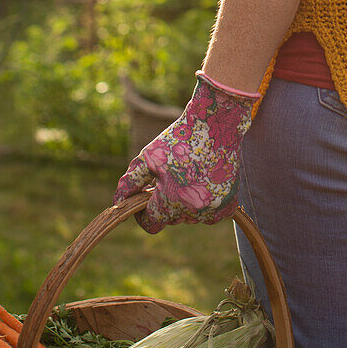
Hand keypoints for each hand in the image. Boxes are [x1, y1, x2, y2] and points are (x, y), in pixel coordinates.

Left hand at [111, 74, 256, 233]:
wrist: (216, 124)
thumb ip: (130, 183)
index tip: (146, 198)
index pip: (151, 223)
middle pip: (172, 219)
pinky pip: (210, 213)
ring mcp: (213, 209)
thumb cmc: (178, 139)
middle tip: (169, 179)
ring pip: (191, 216)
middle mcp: (193, 211)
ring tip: (187, 176)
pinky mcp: (229, 204)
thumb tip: (117, 202)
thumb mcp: (147, 157)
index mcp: (170, 201)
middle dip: (166, 203)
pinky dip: (205, 203)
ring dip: (186, 204)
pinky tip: (203, 180)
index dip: (144, 213)